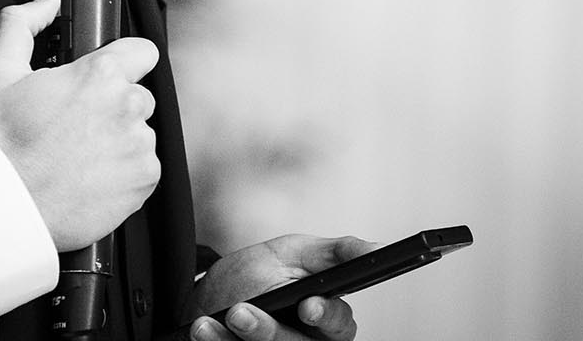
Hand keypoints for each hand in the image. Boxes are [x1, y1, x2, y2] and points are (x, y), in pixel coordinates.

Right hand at [0, 0, 161, 250]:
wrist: (10, 205)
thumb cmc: (5, 140)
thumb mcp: (0, 72)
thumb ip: (22, 23)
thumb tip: (49, 0)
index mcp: (100, 74)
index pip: (143, 52)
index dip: (124, 63)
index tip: (106, 78)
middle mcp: (127, 105)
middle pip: (138, 96)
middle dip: (115, 106)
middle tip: (79, 125)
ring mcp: (140, 144)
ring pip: (141, 133)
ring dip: (120, 140)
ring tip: (82, 155)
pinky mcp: (146, 179)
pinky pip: (145, 167)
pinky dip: (126, 172)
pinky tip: (93, 176)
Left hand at [184, 234, 377, 340]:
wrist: (213, 294)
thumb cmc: (260, 274)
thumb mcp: (296, 253)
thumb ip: (335, 252)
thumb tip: (377, 249)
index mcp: (325, 319)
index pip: (340, 326)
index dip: (327, 317)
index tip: (308, 305)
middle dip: (270, 331)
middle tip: (241, 312)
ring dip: (240, 338)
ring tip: (220, 318)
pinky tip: (205, 327)